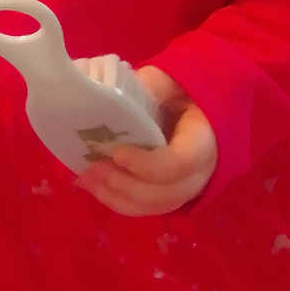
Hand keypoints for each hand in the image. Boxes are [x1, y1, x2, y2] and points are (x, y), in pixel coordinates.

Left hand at [79, 66, 216, 216]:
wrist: (194, 111)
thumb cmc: (182, 94)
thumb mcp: (171, 82)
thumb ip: (151, 86)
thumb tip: (113, 93)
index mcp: (203, 141)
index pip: (180, 163)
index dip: (147, 165)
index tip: (117, 153)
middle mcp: (199, 174)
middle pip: (163, 193)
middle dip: (124, 183)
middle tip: (93, 167)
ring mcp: (185, 190)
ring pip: (151, 206)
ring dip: (115, 195)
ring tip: (86, 178)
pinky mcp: (168, 197)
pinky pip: (143, 209)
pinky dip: (115, 200)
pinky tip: (92, 185)